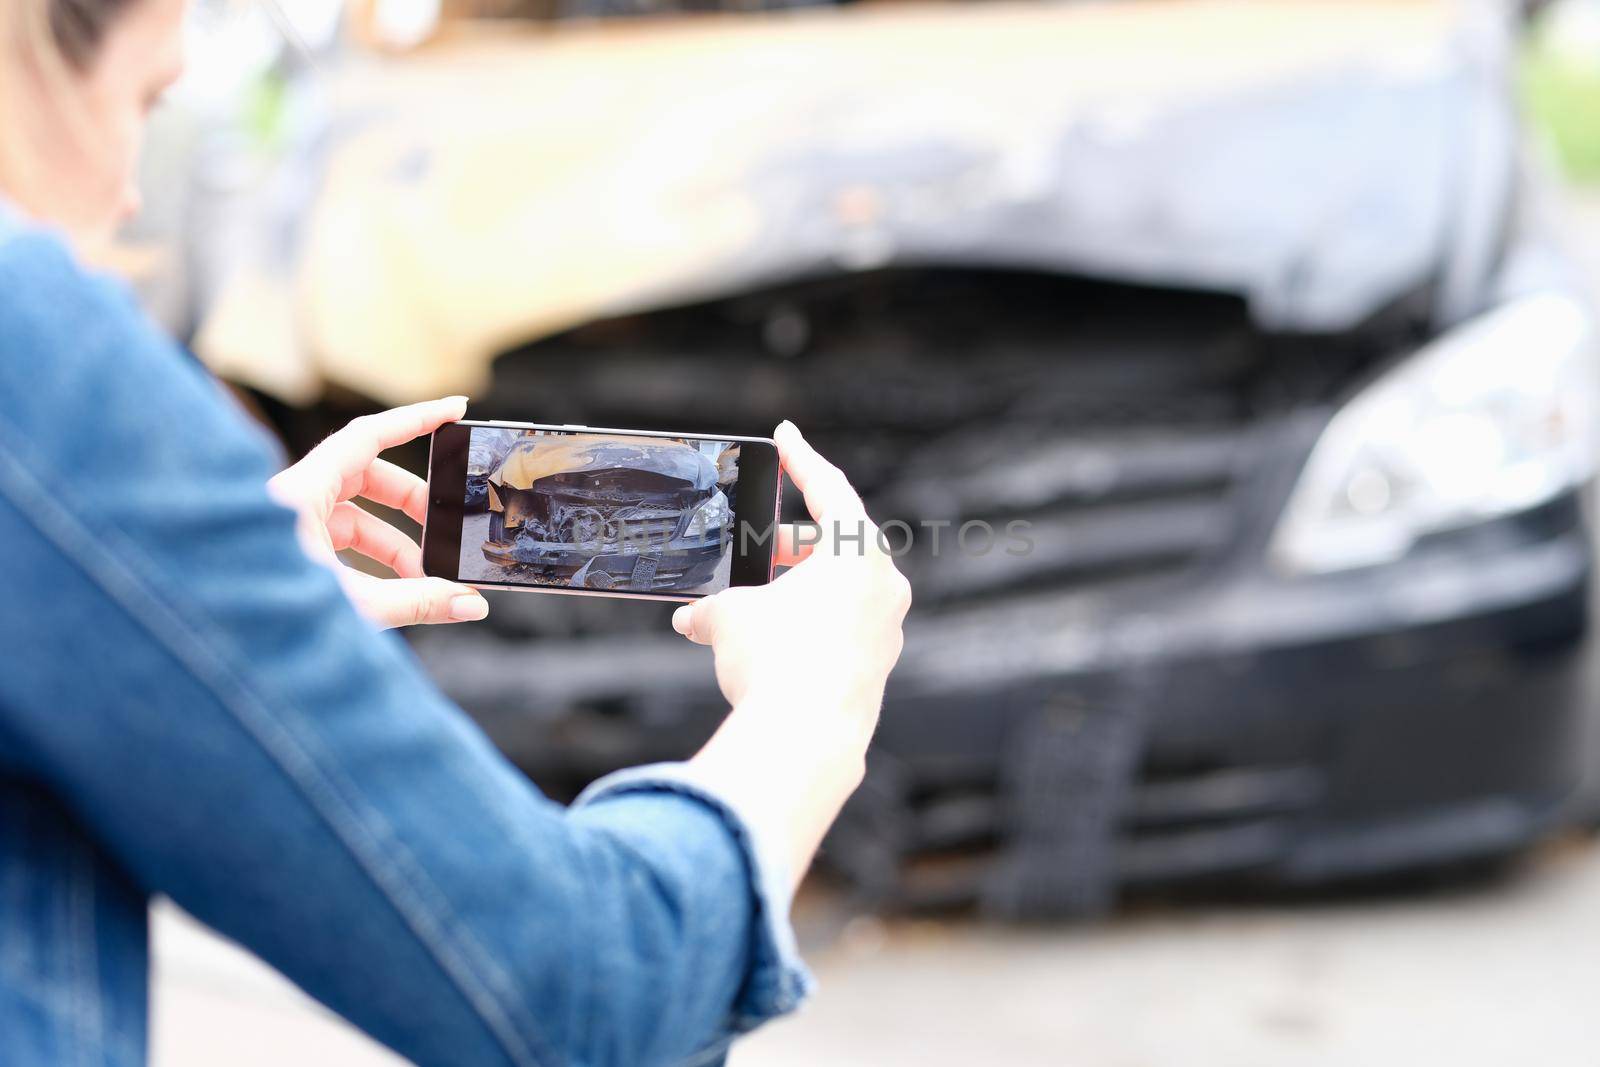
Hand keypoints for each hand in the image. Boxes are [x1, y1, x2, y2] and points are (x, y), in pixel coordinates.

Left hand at [267, 397, 489, 628]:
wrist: (214, 653)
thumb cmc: (266, 622)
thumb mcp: (356, 607)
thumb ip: (418, 602)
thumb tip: (471, 604)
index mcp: (300, 494)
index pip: (368, 436)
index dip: (416, 419)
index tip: (455, 410)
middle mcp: (291, 500)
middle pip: (368, 477)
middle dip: (414, 503)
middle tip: (449, 527)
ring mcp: (286, 524)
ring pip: (355, 515)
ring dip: (395, 542)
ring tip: (427, 577)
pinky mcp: (286, 550)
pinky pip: (339, 540)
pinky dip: (371, 559)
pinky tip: (396, 588)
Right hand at [672, 421, 910, 735]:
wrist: (805, 740)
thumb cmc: (776, 664)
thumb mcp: (730, 619)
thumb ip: (713, 609)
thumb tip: (693, 620)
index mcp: (857, 552)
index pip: (829, 488)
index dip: (801, 460)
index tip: (786, 437)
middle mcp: (883, 585)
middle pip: (837, 544)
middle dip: (793, 543)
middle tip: (760, 542)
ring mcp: (887, 630)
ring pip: (842, 589)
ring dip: (800, 588)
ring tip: (758, 601)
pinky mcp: (878, 668)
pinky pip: (844, 629)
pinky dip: (810, 624)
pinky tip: (774, 642)